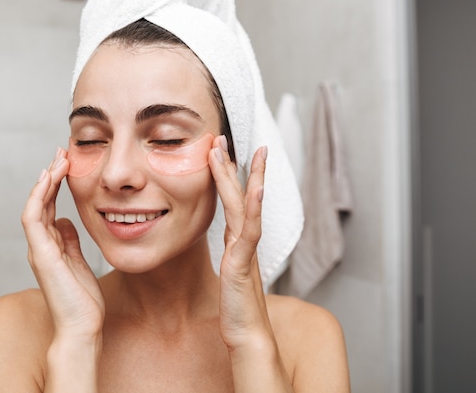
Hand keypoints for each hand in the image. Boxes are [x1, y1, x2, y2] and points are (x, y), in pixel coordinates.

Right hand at [21, 148, 104, 339]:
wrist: (82, 328)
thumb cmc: (82, 300)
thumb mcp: (79, 261)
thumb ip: (70, 241)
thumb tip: (67, 220)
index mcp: (50, 245)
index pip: (49, 206)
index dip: (55, 183)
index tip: (67, 162)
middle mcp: (41, 244)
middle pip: (41, 201)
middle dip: (50, 175)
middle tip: (61, 151)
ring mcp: (38, 249)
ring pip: (34, 205)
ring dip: (45, 180)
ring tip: (58, 159)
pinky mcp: (41, 255)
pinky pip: (33, 219)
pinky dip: (39, 197)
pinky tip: (48, 179)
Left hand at [208, 136, 271, 350]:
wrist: (249, 338)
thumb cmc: (237, 311)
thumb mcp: (229, 275)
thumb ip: (231, 256)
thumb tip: (228, 246)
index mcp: (237, 242)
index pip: (231, 201)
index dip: (224, 176)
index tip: (218, 152)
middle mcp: (244, 241)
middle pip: (239, 195)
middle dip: (231, 165)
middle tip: (222, 137)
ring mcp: (246, 251)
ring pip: (246, 206)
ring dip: (246, 177)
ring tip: (244, 151)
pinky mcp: (244, 264)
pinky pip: (251, 232)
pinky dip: (254, 209)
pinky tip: (257, 189)